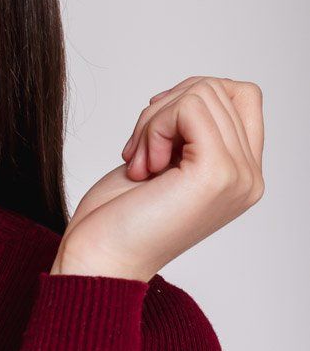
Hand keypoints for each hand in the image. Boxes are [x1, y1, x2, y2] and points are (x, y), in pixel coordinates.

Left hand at [52, 76, 264, 281]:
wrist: (100, 260)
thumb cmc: (120, 217)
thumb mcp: (165, 160)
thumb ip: (192, 128)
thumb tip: (195, 89)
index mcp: (242, 175)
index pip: (243, 96)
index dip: (191, 97)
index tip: (155, 129)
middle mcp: (250, 177)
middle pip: (218, 90)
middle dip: (163, 111)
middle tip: (138, 155)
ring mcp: (238, 176)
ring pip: (202, 93)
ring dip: (154, 122)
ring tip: (139, 165)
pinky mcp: (217, 172)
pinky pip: (190, 107)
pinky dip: (155, 126)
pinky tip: (143, 166)